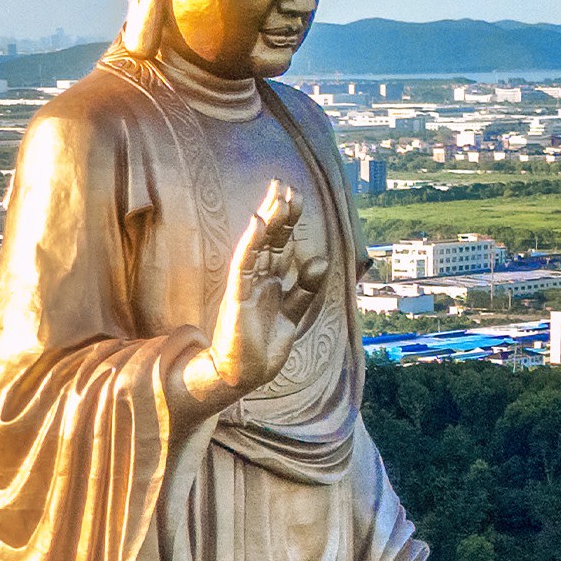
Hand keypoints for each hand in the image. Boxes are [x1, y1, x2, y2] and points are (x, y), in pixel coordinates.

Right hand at [204, 179, 328, 396]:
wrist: (243, 376)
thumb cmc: (264, 349)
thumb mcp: (293, 316)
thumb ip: (306, 290)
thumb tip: (322, 260)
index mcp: (272, 283)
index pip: (282, 246)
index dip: (289, 222)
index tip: (296, 197)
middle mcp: (259, 279)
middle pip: (270, 239)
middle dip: (279, 212)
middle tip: (286, 185)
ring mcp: (246, 285)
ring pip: (258, 245)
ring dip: (268, 220)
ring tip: (277, 195)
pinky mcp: (237, 295)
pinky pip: (243, 262)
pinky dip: (250, 241)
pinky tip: (257, 221)